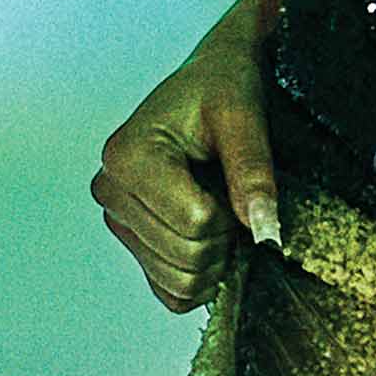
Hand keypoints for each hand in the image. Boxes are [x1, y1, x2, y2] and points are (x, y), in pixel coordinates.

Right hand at [88, 20, 286, 310]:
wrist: (211, 82)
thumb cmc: (223, 89)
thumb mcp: (244, 117)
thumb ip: (254, 173)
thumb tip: (266, 234)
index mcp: (126, 156)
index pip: (195, 223)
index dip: (232, 211)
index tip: (235, 179)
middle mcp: (110, 191)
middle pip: (187, 257)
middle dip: (226, 236)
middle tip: (232, 195)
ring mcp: (117, 220)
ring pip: (180, 283)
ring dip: (217, 257)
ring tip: (221, 209)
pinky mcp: (132, 241)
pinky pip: (170, 293)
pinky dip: (201, 277)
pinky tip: (210, 235)